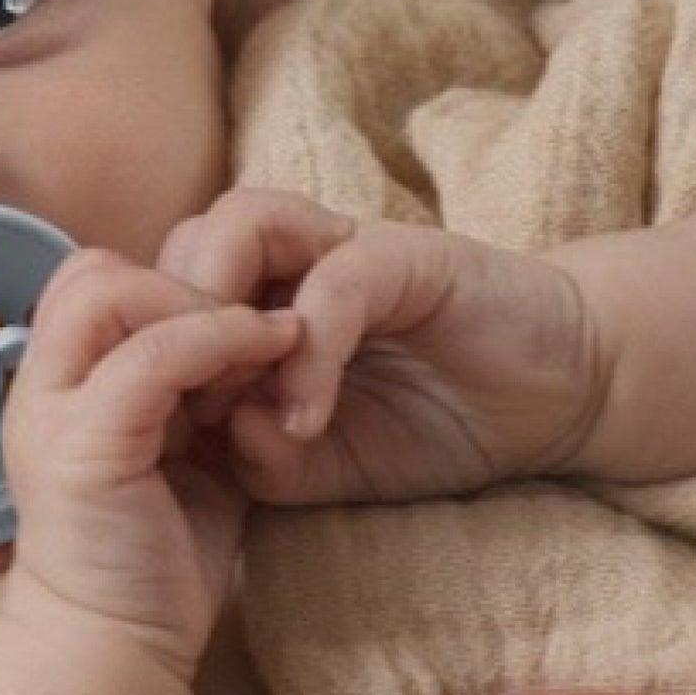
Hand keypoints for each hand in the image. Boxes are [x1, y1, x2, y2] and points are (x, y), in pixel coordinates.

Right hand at [0, 246, 298, 677]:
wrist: (118, 653)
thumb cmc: (155, 565)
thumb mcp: (182, 457)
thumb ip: (197, 396)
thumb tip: (256, 340)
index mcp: (60, 390)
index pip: (91, 283)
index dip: (166, 286)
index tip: (241, 330)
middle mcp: (41, 392)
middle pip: (91, 271)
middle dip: (183, 283)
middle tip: (254, 332)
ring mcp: (52, 416)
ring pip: (111, 292)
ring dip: (201, 305)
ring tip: (264, 346)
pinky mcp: (85, 447)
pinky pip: (151, 356)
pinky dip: (218, 340)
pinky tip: (269, 358)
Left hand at [156, 188, 606, 504]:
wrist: (552, 399)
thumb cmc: (432, 423)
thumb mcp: (328, 466)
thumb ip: (264, 460)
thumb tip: (217, 439)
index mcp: (257, 298)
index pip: (162, 290)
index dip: (143, 352)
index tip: (148, 432)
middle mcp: (289, 258)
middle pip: (181, 246)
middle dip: (164, 326)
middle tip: (178, 412)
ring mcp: (345, 247)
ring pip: (239, 228)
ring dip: (219, 313)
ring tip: (231, 397)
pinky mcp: (406, 255)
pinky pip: (334, 282)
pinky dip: (308, 352)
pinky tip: (308, 418)